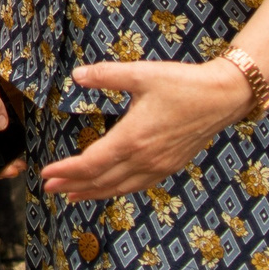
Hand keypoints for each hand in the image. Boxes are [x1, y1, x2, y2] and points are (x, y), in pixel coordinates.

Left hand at [39, 60, 249, 199]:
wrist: (222, 98)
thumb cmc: (182, 84)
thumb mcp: (140, 74)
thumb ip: (105, 75)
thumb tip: (76, 75)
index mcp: (132, 138)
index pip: (91, 164)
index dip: (67, 171)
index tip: (46, 173)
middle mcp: (144, 159)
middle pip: (101, 180)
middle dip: (72, 185)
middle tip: (48, 188)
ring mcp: (158, 166)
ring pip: (118, 188)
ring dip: (92, 192)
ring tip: (71, 195)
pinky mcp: (169, 166)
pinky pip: (136, 186)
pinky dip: (116, 190)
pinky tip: (108, 188)